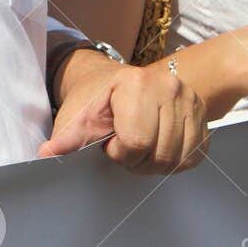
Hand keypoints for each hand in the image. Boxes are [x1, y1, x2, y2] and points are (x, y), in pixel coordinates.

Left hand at [41, 52, 207, 173]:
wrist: (117, 83)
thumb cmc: (96, 99)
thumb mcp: (78, 115)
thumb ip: (66, 138)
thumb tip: (44, 156)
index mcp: (136, 83)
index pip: (135, 142)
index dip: (119, 153)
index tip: (109, 143)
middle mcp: (169, 86)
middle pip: (159, 153)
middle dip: (137, 161)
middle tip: (124, 147)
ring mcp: (190, 99)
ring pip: (177, 158)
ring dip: (155, 163)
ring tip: (140, 146)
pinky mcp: (202, 115)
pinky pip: (193, 156)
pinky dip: (174, 161)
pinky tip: (157, 147)